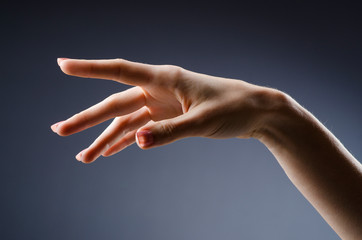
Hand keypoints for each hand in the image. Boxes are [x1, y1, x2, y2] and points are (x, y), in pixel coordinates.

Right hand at [51, 58, 277, 162]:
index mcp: (165, 79)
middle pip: (115, 104)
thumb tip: (137, 142)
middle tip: (59, 131)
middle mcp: (158, 90)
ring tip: (84, 156)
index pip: (119, 71)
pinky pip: (140, 130)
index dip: (89, 68)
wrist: (255, 112)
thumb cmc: (234, 108)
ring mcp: (162, 105)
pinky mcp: (169, 118)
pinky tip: (110, 151)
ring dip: (105, 139)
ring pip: (125, 121)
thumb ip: (169, 131)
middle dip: (87, 119)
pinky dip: (125, 141)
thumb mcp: (202, 121)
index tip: (62, 65)